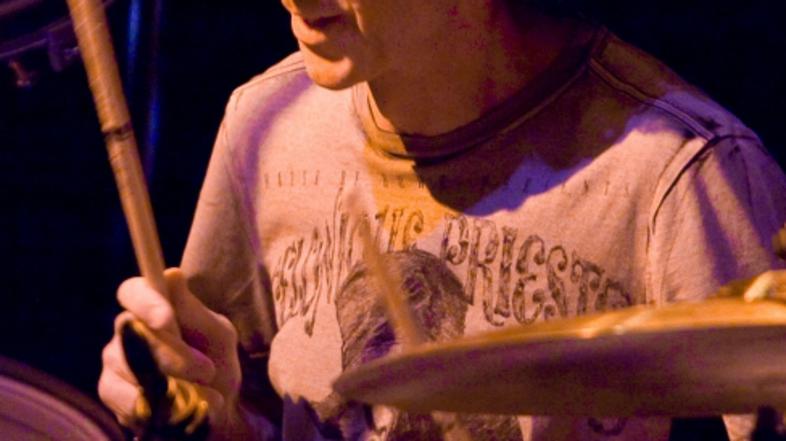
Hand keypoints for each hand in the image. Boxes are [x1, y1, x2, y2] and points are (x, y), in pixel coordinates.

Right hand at [98, 268, 245, 437]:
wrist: (216, 403)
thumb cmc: (216, 358)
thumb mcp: (217, 334)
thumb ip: (194, 311)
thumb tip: (172, 274)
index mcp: (152, 305)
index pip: (133, 291)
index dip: (145, 303)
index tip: (166, 320)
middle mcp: (126, 328)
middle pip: (132, 334)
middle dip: (171, 355)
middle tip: (206, 371)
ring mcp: (114, 360)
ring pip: (128, 367)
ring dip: (172, 384)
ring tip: (206, 393)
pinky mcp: (111, 391)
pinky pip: (125, 398)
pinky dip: (158, 405)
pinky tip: (181, 407)